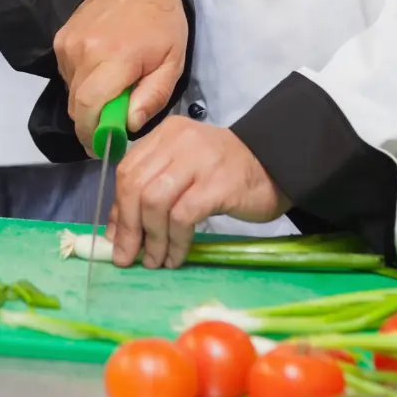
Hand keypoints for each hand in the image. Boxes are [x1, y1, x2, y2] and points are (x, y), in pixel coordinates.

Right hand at [54, 0, 187, 154]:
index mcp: (115, 58)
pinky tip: (101, 71)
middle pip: (76, 105)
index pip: (90, 109)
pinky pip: (66, 73)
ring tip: (111, 90)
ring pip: (70, 90)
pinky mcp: (61, 37)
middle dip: (92, 123)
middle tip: (111, 126)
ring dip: (88, 99)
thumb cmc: (162, 24)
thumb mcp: (172, 63)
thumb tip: (129, 125)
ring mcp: (69, 42)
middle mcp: (84, 50)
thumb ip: (152, 97)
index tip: (104, 147)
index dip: (93, 135)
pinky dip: (81, 81)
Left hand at [106, 118, 287, 269]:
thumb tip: (118, 229)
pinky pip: (182, 217)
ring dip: (152, 239)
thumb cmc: (227, 172)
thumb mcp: (185, 171)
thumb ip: (152, 189)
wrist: (278, 165)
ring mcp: (198, 161)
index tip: (118, 239)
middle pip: (135, 186)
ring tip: (156, 261)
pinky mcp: (217, 184)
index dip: (118, 208)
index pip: (128, 170)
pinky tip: (176, 256)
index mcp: (166, 135)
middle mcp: (178, 141)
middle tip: (129, 257)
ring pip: (155, 202)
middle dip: (129, 228)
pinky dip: (175, 242)